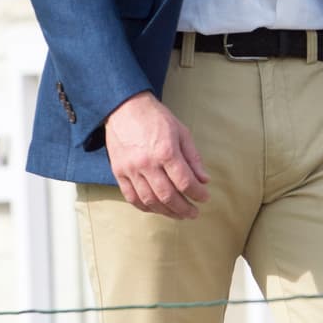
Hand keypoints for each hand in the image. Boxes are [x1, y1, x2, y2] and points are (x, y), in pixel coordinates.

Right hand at [105, 90, 209, 217]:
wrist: (124, 107)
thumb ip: (193, 158)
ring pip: (150, 200)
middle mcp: (147, 163)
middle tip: (194, 213)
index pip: (185, 182)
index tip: (204, 198)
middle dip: (184, 209)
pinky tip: (157, 209)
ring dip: (166, 212)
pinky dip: (145, 207)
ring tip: (178, 215)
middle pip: (168, 196)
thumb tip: (204, 180)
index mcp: (166, 151)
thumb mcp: (181, 132)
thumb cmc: (155, 118)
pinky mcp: (118, 172)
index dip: (197, 194)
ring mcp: (130, 169)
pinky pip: (131, 197)